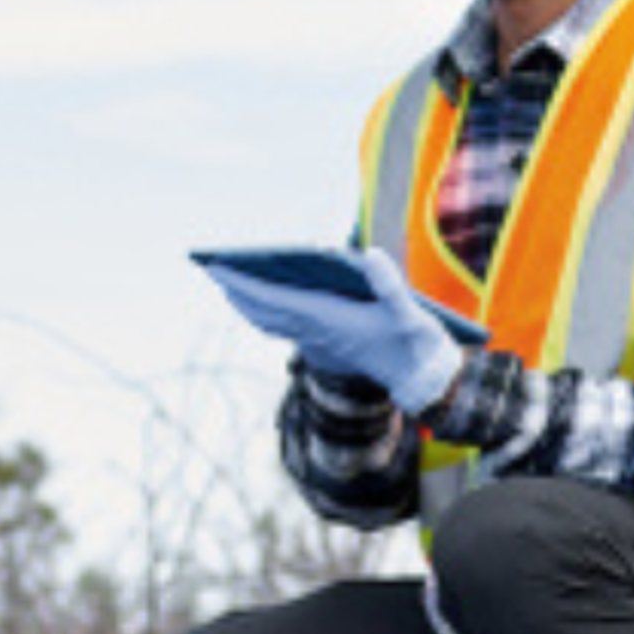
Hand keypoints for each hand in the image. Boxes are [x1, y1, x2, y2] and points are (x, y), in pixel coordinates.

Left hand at [201, 248, 466, 410]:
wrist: (421, 379)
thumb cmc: (415, 343)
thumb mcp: (408, 312)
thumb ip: (389, 284)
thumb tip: (367, 253)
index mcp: (328, 320)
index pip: (274, 299)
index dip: (243, 283)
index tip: (217, 268)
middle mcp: (316, 332)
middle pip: (263, 311)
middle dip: (236, 290)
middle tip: (212, 268)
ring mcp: (318, 341)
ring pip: (271, 321)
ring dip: (248, 303)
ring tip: (229, 283)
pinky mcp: (326, 344)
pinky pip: (286, 326)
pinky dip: (268, 312)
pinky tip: (267, 300)